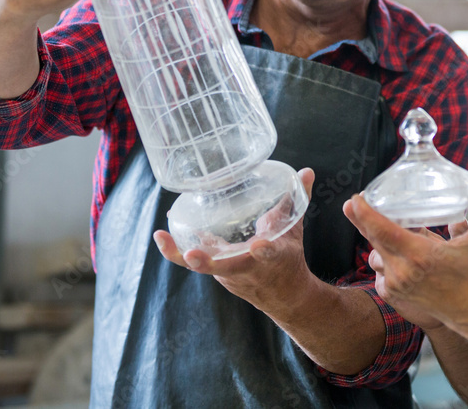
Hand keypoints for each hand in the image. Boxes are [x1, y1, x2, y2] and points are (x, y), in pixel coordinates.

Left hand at [153, 169, 316, 315]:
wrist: (285, 297)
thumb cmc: (287, 258)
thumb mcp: (295, 230)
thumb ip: (298, 199)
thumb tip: (307, 171)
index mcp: (273, 258)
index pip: (269, 254)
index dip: (263, 250)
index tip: (258, 245)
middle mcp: (249, 269)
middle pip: (225, 268)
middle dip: (207, 263)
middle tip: (191, 255)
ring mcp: (230, 273)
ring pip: (203, 268)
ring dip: (180, 255)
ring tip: (161, 236)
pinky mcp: (217, 272)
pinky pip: (195, 263)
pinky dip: (178, 251)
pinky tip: (164, 234)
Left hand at [343, 181, 467, 331]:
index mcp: (419, 255)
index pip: (382, 230)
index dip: (364, 213)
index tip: (354, 199)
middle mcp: (403, 271)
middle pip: (372, 239)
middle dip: (361, 219)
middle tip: (356, 202)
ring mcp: (396, 285)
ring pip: (375, 254)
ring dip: (378, 241)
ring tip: (392, 230)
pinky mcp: (394, 295)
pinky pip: (379, 271)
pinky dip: (384, 259)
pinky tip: (396, 253)